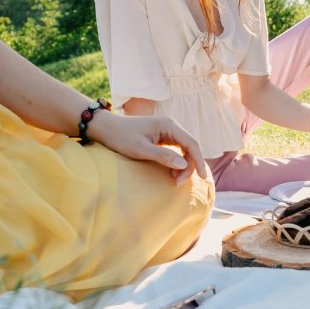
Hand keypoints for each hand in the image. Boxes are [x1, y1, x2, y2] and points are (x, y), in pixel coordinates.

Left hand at [87, 113, 207, 185]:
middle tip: (178, 183)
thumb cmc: (121, 137)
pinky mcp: (163, 137)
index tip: (203, 177)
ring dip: (183, 165)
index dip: (199, 160)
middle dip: (189, 166)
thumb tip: (184, 164)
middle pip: (190, 147)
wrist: (106, 128)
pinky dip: (177, 162)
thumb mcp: (140, 149)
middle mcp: (171, 126)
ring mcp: (167, 131)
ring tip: (174, 180)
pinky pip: (177, 150)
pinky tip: (172, 172)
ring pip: (185, 150)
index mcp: (168, 125)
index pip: (192, 143)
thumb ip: (162, 156)